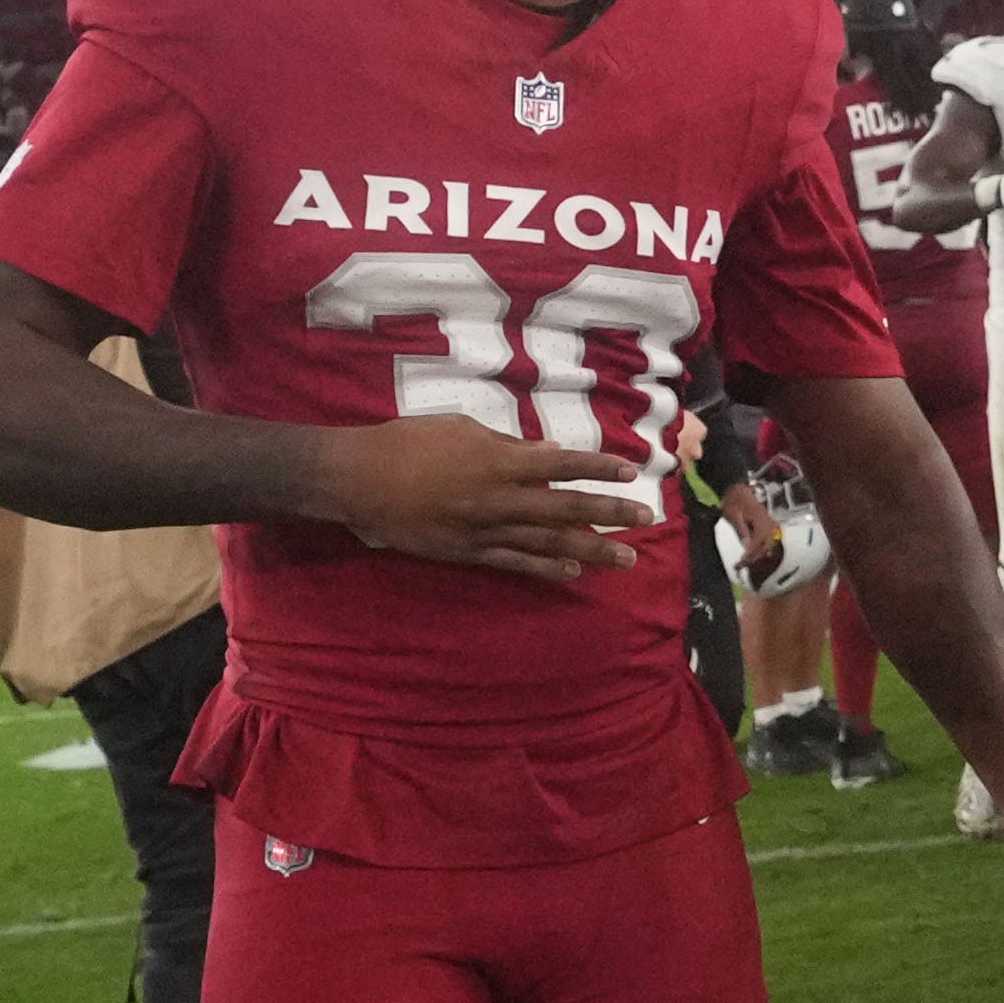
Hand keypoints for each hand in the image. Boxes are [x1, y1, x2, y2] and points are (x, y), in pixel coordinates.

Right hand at [306, 410, 643, 579]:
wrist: (357, 481)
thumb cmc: (406, 443)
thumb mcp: (460, 429)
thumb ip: (508, 445)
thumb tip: (549, 454)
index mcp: (498, 461)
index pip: (562, 465)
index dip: (599, 468)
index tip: (632, 470)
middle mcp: (498, 500)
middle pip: (565, 509)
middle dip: (609, 514)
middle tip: (645, 518)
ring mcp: (484, 531)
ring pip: (546, 544)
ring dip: (589, 550)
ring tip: (625, 558)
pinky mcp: (467, 553)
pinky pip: (514, 564)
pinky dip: (545, 569)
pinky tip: (573, 573)